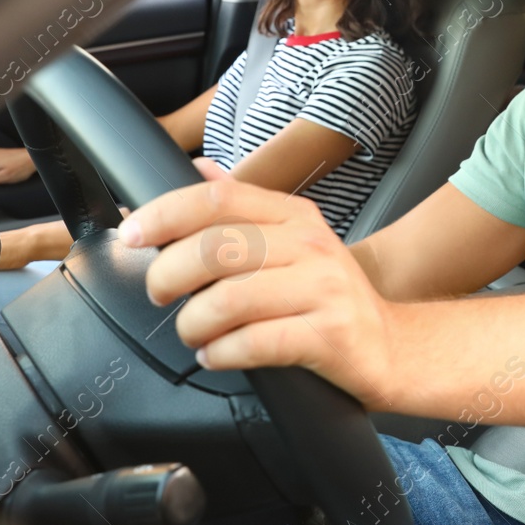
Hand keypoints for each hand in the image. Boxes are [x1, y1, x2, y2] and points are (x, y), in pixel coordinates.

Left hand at [118, 158, 398, 409]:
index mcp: (293, 215)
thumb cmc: (328, 294)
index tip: (131, 234)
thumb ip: (246, 206)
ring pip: (228, 300)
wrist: (393, 345)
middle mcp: (310, 244)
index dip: (164, 214)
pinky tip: (216, 356)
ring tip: (193, 333)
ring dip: (192, 324)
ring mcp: (323, 289)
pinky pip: (254, 343)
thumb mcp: (294, 239)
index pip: (217, 199)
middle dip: (168, 275)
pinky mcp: (329, 335)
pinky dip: (221, 353)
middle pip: (215, 248)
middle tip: (160, 294)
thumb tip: (198, 168)